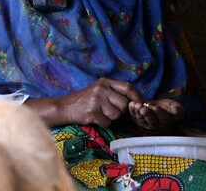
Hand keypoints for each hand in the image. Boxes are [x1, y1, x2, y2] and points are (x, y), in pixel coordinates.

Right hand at [26, 78, 142, 127]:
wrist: (66, 106)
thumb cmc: (85, 99)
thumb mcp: (99, 89)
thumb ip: (114, 92)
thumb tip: (134, 100)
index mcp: (105, 82)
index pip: (128, 86)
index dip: (136, 96)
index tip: (139, 103)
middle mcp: (102, 88)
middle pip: (124, 103)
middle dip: (121, 111)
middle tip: (111, 111)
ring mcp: (96, 100)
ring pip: (117, 114)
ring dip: (112, 118)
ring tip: (102, 114)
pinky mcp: (92, 112)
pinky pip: (107, 122)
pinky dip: (104, 123)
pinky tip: (96, 118)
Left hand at [128, 99, 183, 131]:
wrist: (157, 108)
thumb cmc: (168, 107)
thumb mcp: (175, 107)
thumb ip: (177, 110)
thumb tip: (177, 111)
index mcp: (165, 121)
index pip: (162, 118)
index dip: (159, 113)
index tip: (156, 107)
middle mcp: (155, 124)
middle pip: (150, 120)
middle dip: (147, 114)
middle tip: (143, 108)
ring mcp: (145, 122)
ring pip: (141, 118)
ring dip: (138, 112)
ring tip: (137, 105)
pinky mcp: (137, 119)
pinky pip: (134, 115)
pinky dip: (131, 110)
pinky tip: (131, 104)